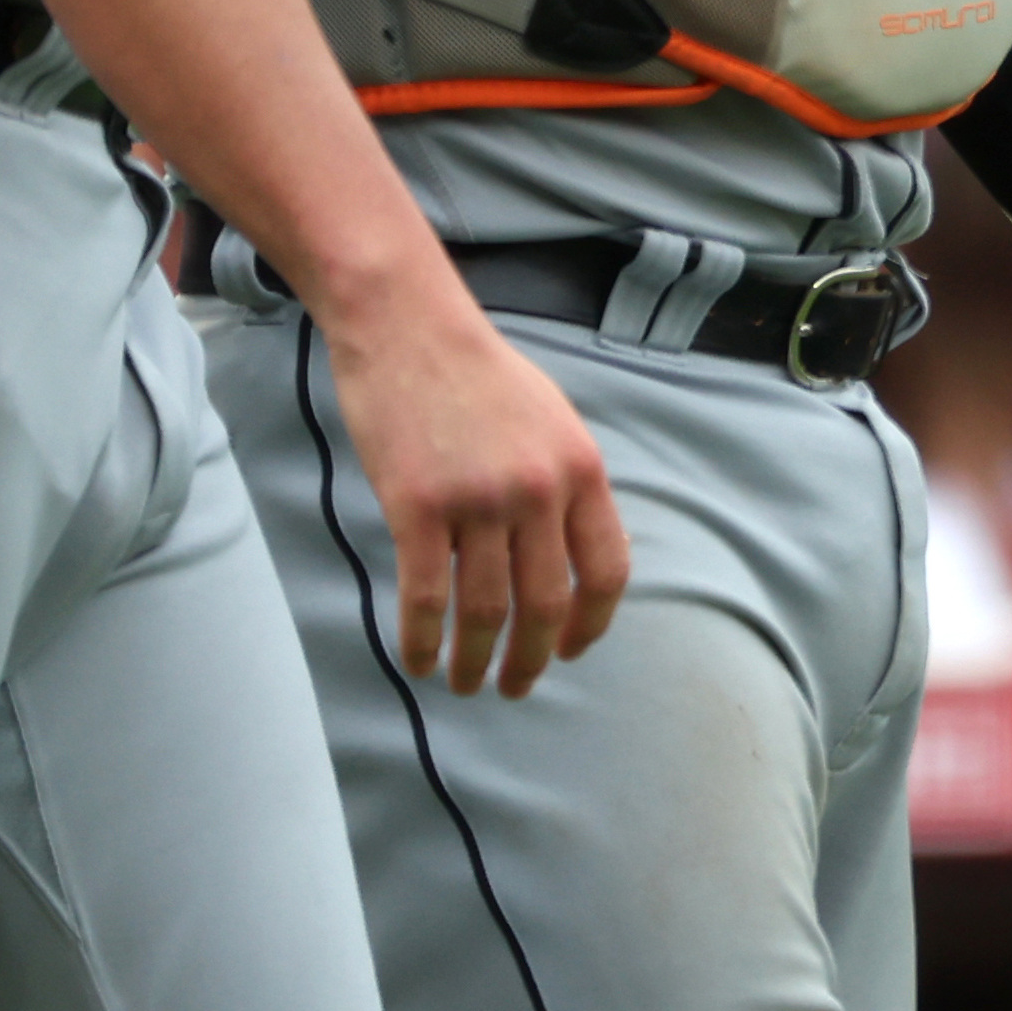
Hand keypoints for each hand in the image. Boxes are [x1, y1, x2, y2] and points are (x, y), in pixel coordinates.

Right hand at [324, 273, 627, 698]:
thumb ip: (567, 483)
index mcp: (580, 469)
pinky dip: (423, 640)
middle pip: (546, 604)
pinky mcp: (417, 506)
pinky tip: (419, 661)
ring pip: (486, 610)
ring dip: (476, 662)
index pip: (605, 571)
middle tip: (516, 688)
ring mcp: (477, 500)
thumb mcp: (550, 418)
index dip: (590, 624)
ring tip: (465, 685)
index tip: (569, 651)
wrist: (406, 322)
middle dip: (532, 660)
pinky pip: (426, 597)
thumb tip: (576, 554)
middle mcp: (538, 490)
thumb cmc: (473, 368)